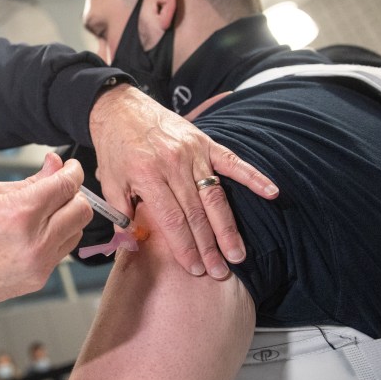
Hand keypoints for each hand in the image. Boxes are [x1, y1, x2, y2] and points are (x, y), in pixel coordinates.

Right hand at [0, 153, 90, 312]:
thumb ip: (30, 181)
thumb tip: (56, 164)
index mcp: (20, 212)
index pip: (67, 185)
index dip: (73, 171)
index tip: (70, 167)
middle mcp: (35, 241)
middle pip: (82, 211)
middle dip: (74, 195)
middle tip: (57, 189)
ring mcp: (38, 265)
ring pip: (76, 233)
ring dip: (66, 219)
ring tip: (41, 215)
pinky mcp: (37, 281)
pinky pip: (60, 254)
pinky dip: (53, 240)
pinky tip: (30, 236)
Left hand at [88, 85, 277, 278]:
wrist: (120, 108)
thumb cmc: (115, 148)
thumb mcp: (109, 181)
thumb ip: (122, 213)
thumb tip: (133, 244)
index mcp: (147, 175)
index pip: (171, 219)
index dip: (184, 246)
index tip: (194, 268)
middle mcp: (172, 164)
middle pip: (196, 212)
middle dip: (209, 245)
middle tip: (220, 271)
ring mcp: (192, 152)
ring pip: (214, 195)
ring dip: (227, 227)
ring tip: (238, 253)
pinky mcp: (204, 141)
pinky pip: (232, 161)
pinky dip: (253, 177)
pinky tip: (272, 193)